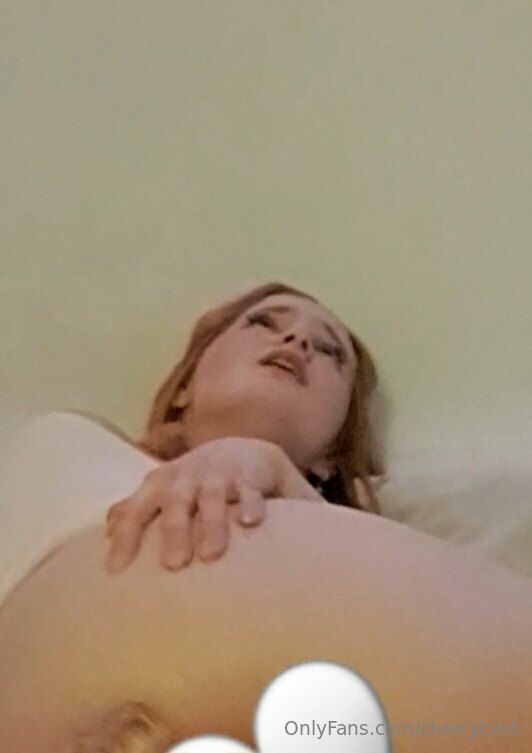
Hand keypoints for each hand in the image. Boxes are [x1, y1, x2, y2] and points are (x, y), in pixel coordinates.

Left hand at [105, 436, 322, 572]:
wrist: (243, 451)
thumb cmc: (195, 480)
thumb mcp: (164, 487)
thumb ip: (137, 506)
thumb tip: (107, 531)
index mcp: (160, 484)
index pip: (136, 510)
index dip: (125, 537)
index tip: (116, 570)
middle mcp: (186, 477)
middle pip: (175, 502)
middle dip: (173, 532)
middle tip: (172, 565)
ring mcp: (218, 475)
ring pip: (211, 497)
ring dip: (211, 524)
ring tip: (210, 555)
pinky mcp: (248, 476)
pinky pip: (249, 491)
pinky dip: (249, 504)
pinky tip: (250, 522)